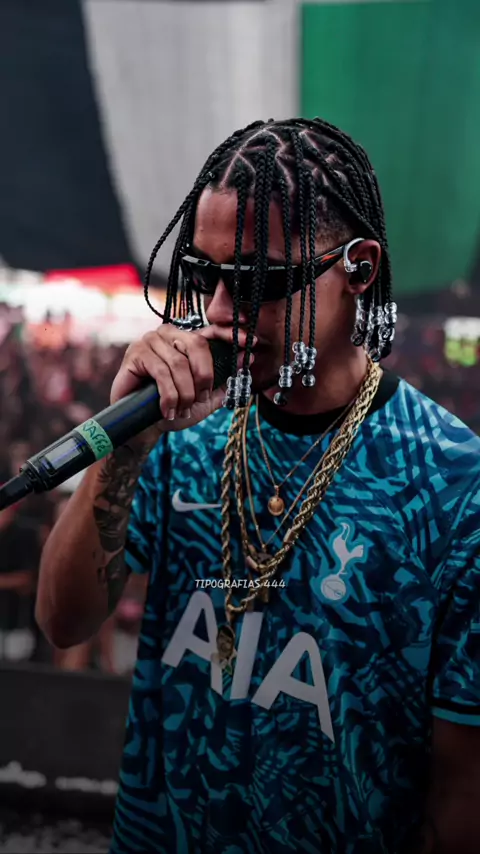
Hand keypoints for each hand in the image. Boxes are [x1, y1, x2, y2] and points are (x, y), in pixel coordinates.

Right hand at [110, 324, 253, 452]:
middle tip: (201, 398)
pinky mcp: (136, 353)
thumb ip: (223, 382)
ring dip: (185, 392)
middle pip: (197, 345)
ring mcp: (150, 340)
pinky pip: (161, 372)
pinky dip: (169, 395)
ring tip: (181, 410)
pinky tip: (168, 410)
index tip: (248, 343)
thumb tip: (246, 362)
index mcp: (186, 340)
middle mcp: (169, 334)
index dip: (229, 335)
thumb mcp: (204, 398)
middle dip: (204, 376)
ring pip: (179, 363)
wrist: (144, 426)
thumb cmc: (173, 408)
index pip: (211, 331)